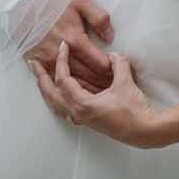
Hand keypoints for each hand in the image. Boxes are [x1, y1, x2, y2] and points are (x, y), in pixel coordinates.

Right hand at [24, 0, 114, 123]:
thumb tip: (110, 37)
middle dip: (105, 85)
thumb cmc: (54, 3)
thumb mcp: (81, 1)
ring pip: (75, 85)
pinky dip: (72, 93)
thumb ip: (99, 17)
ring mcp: (50, 63)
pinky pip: (59, 85)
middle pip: (89, 78)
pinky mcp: (41, 66)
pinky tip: (82, 96)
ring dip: (90, 92)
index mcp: (76, 40)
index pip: (100, 65)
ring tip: (105, 96)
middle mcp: (63, 55)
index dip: (113, 71)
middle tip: (117, 89)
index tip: (121, 73)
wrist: (23, 7)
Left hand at [50, 40, 165, 146]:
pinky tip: (60, 92)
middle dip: (40, 78)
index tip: (63, 46)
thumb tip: (112, 56)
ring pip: (55, 105)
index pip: (62, 80)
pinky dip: (57, 98)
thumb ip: (117, 64)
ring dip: (47, 89)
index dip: (61, 60)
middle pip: (50, 94)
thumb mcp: (125, 81)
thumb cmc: (134, 109)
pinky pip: (64, 109)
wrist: (145, 131)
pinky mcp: (88, 121)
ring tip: (41, 77)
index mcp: (82, 104)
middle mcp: (77, 114)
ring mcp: (81, 119)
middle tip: (33, 64)